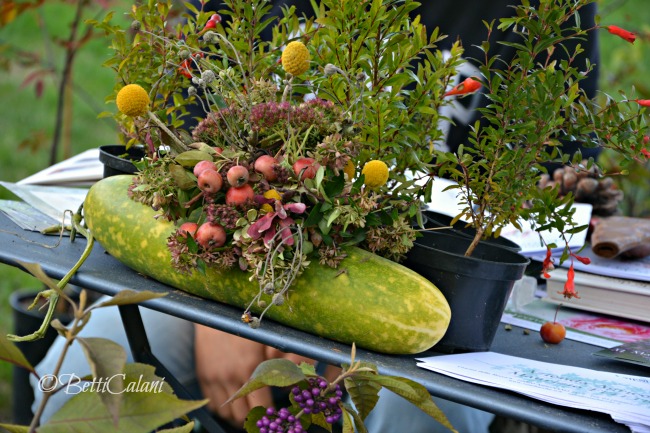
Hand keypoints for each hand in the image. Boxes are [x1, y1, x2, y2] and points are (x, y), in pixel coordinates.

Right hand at [193, 324, 310, 426]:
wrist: (215, 309)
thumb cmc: (248, 321)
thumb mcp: (271, 336)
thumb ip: (287, 359)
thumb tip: (297, 381)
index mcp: (250, 368)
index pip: (261, 406)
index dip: (270, 414)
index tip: (275, 414)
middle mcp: (230, 377)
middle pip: (242, 415)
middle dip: (253, 417)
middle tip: (262, 413)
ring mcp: (214, 378)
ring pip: (225, 413)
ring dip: (237, 415)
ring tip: (247, 408)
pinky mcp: (203, 376)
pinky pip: (212, 404)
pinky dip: (222, 407)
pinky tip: (232, 400)